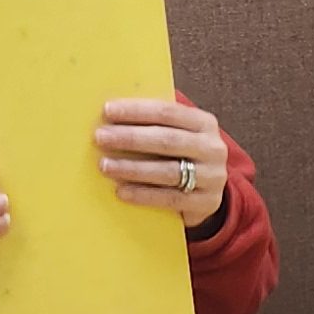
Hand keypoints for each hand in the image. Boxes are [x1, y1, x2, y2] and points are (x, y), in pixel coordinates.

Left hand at [98, 92, 230, 228]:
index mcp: (204, 123)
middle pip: (167, 140)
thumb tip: (111, 115)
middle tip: (101, 137)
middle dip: (130, 138)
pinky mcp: (205, 203)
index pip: (168, 112)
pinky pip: (169, 199)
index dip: (137, 110)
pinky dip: (143, 195)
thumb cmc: (182, 156)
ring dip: (132, 168)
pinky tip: (121, 191)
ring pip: (167, 171)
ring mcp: (211, 177)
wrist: (207, 192)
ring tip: (105, 165)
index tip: (108, 111)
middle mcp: (212, 148)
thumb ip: (154, 124)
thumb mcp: (178, 134)